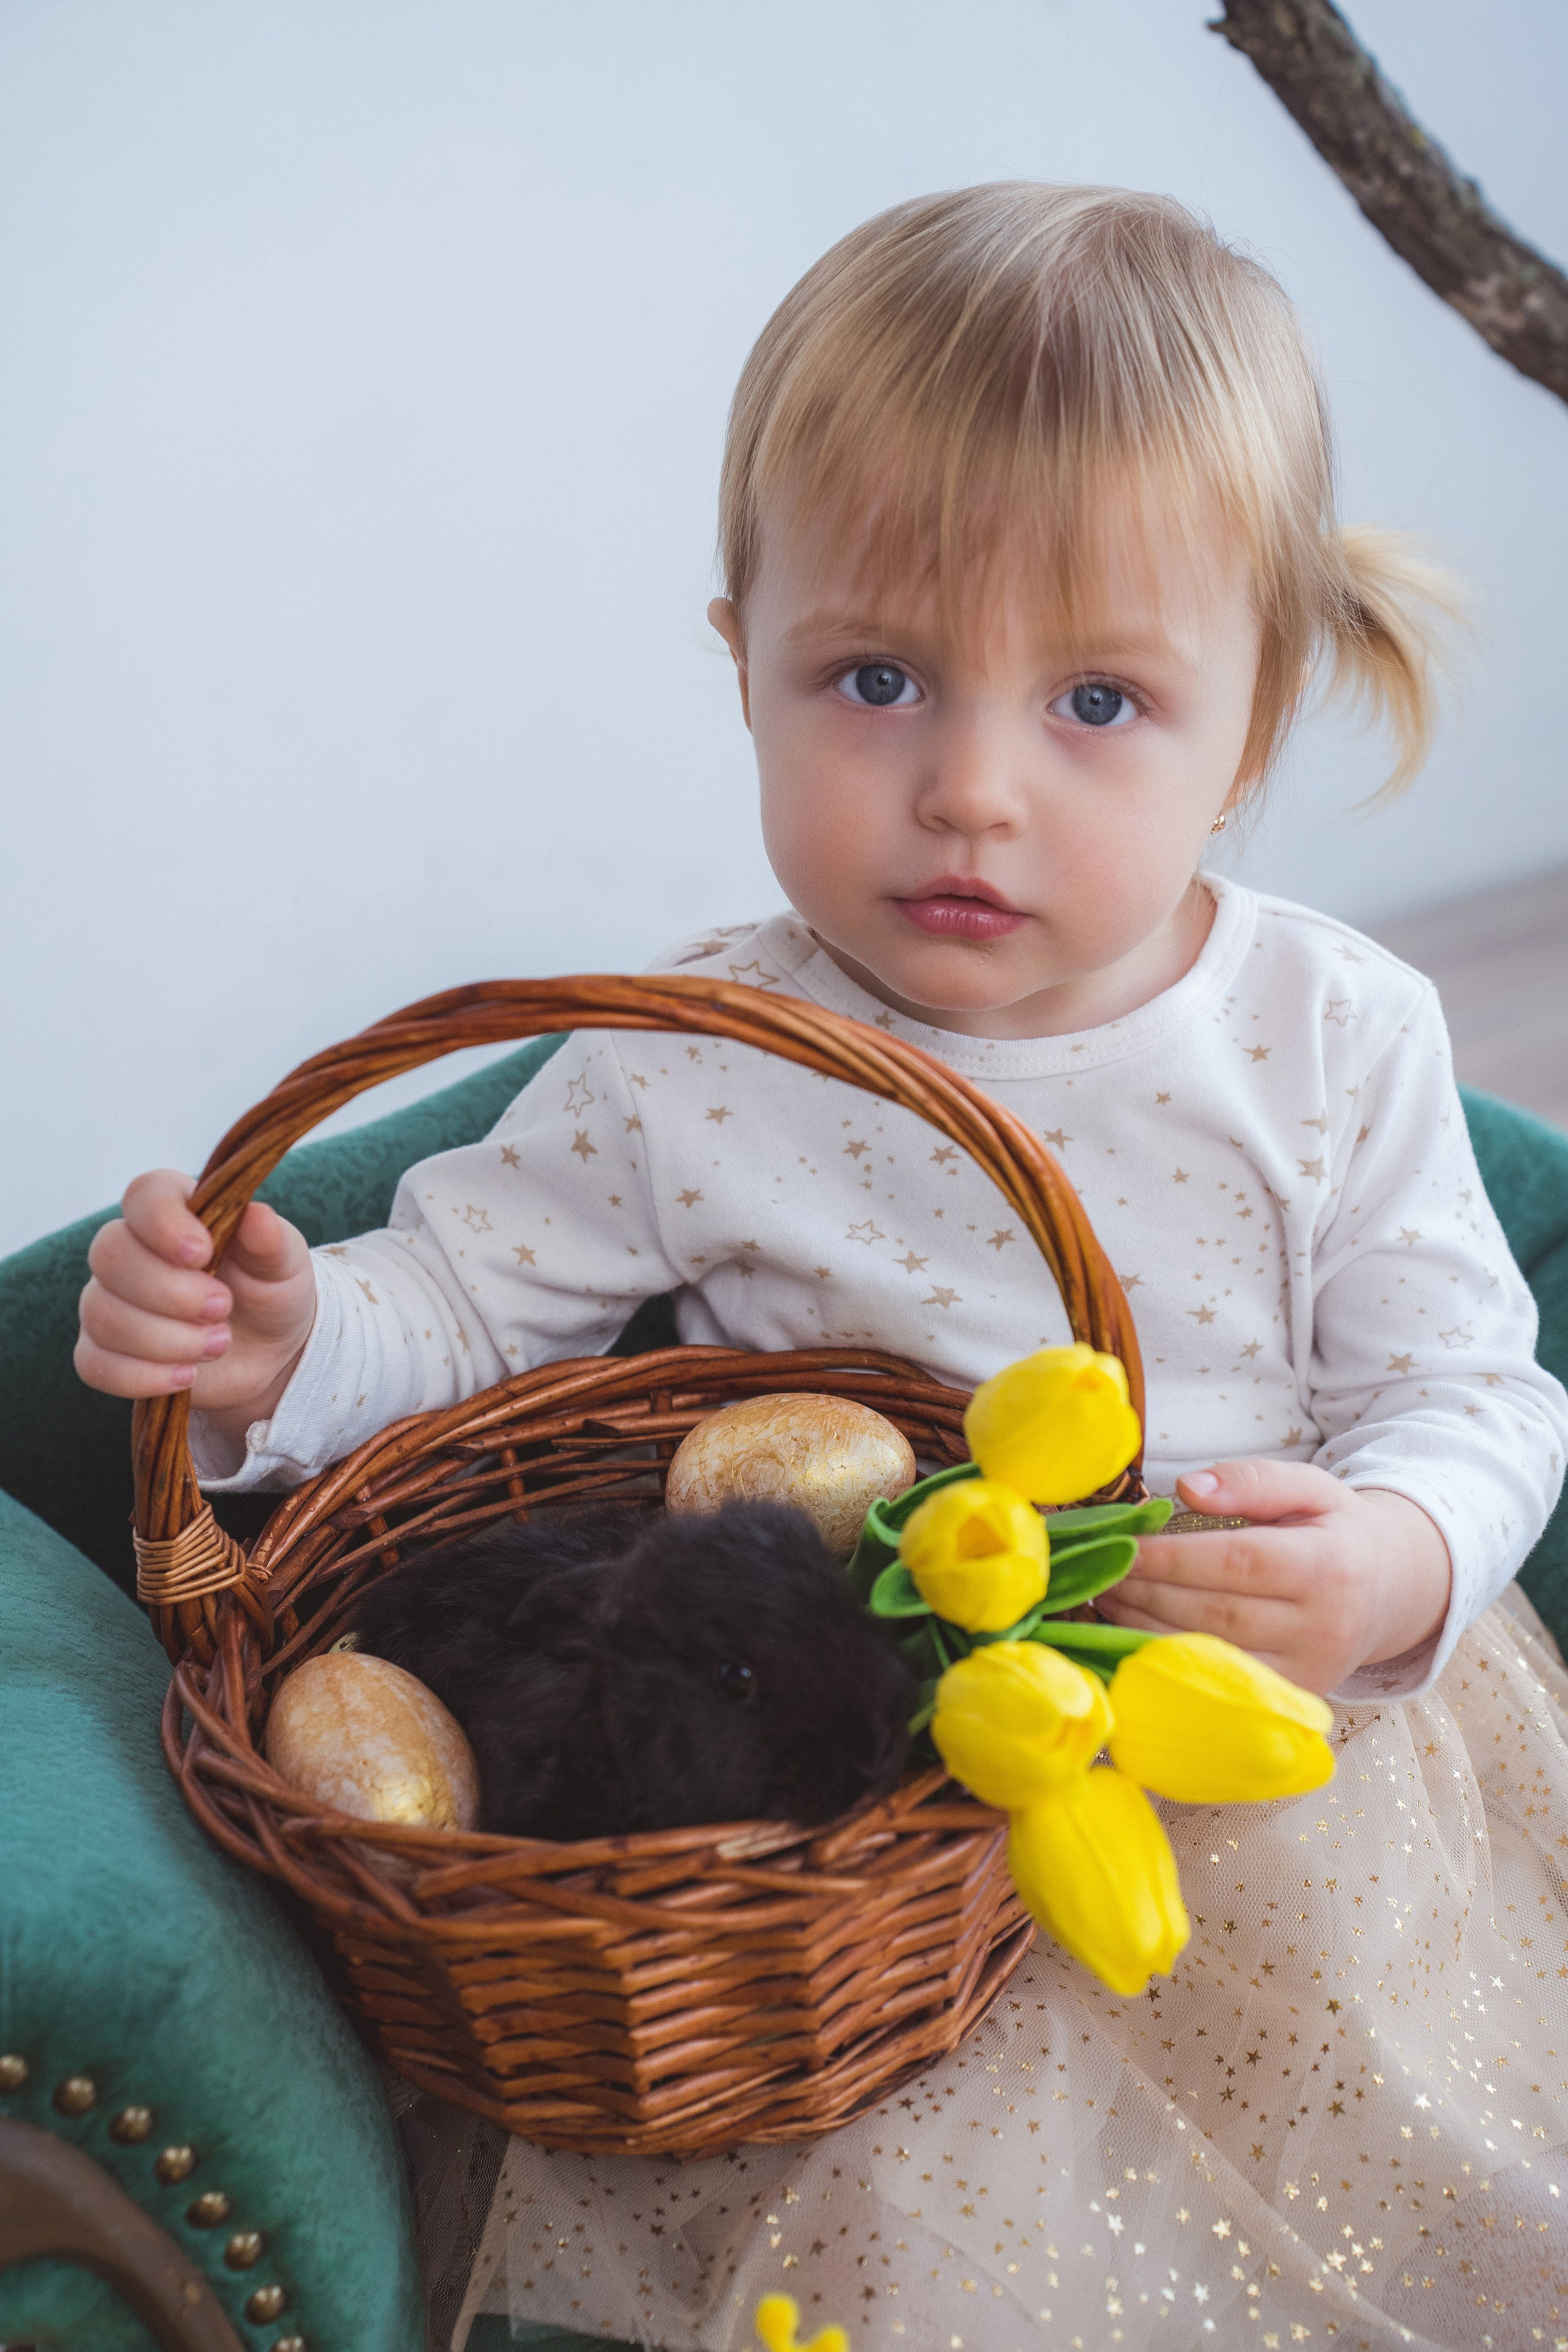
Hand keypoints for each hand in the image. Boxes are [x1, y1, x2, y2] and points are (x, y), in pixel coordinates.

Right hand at [76, 1170, 315, 1447]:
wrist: (266, 1352)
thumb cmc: (269, 1291)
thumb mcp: (284, 1265)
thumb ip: (271, 1241)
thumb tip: (257, 1215)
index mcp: (174, 1212)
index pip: (143, 1195)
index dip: (163, 1223)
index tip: (202, 1254)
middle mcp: (131, 1250)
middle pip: (110, 1255)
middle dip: (169, 1291)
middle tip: (223, 1308)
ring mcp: (111, 1300)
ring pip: (102, 1314)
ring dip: (165, 1338)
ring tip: (219, 1344)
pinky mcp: (105, 1351)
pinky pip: (95, 1364)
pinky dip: (142, 1376)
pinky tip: (186, 1376)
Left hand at [1094, 1459, 1452, 1693]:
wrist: (1389, 1593)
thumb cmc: (1335, 1532)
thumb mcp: (1310, 1487)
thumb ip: (1251, 1480)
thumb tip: (1188, 1488)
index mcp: (1328, 1567)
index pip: (1238, 1562)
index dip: (1172, 1558)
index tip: (1121, 1546)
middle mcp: (1323, 1628)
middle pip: (1217, 1614)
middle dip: (1147, 1594)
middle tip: (1100, 1573)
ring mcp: (1309, 1674)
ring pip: (1212, 1658)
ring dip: (1145, 1632)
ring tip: (1105, 1601)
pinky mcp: (1291, 1701)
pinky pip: (1218, 1689)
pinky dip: (1167, 1665)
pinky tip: (1129, 1639)